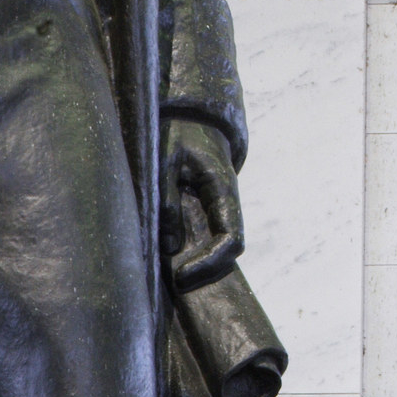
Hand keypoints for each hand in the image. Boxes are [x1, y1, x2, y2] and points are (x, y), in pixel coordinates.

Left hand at [161, 119, 243, 291]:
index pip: (231, 238)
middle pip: (229, 251)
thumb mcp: (164, 159)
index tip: (181, 276)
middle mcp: (225, 202)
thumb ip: (167, 197)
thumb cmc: (175, 132)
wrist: (187, 115)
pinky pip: (204, 237)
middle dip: (205, 271)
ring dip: (197, 262)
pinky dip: (190, 251)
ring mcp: (216, 207)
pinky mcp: (203, 209)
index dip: (210, 263)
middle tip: (172, 281)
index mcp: (222, 188)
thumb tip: (171, 244)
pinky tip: (165, 255)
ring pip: (217, 246)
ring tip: (165, 270)